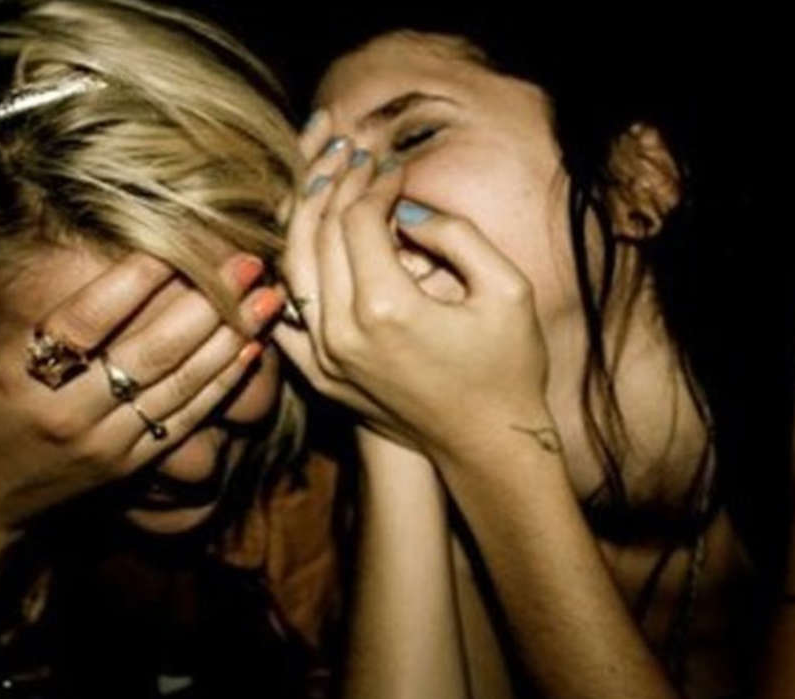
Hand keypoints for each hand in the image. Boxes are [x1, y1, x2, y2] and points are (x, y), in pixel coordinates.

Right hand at [0, 250, 281, 536]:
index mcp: (16, 380)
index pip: (82, 326)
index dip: (129, 286)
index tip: (171, 245)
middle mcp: (66, 414)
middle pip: (146, 354)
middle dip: (204, 305)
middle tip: (247, 261)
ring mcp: (104, 443)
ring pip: (176, 387)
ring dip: (228, 340)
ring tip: (268, 297)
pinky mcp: (129, 465)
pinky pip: (183, 420)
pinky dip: (220, 386)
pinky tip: (252, 350)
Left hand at [281, 124, 553, 460]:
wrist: (489, 447)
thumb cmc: (509, 368)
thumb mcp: (506, 290)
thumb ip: (456, 234)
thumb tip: (405, 206)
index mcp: (386, 309)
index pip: (357, 219)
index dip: (374, 182)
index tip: (393, 166)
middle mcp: (342, 333)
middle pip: (317, 234)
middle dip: (335, 185)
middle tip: (351, 156)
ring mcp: (324, 359)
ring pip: (291, 267)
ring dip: (305, 218)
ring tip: (323, 181)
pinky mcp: (319, 376)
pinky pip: (285, 313)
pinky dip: (288, 272)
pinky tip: (300, 243)